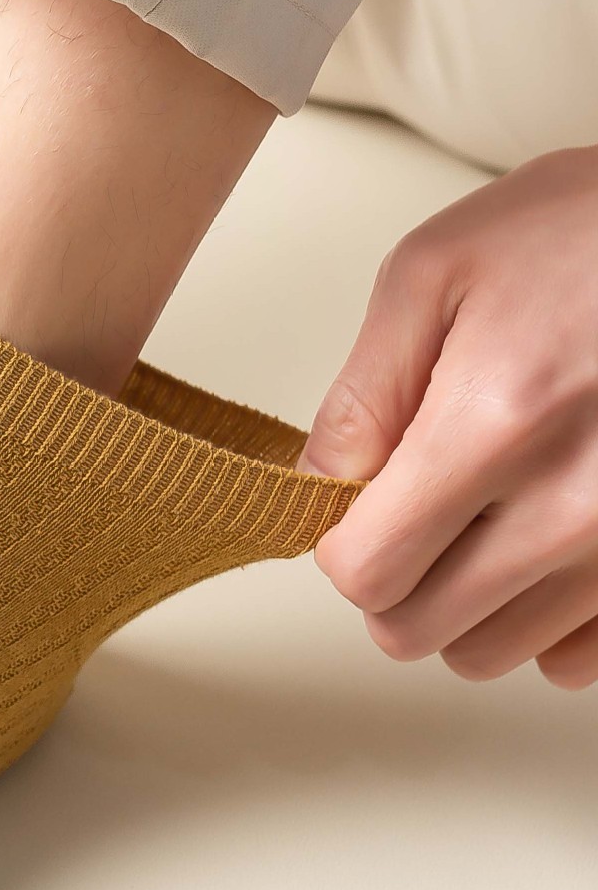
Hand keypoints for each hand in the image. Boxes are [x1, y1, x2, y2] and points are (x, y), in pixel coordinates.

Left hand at [302, 146, 597, 687]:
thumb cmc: (581, 230)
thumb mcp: (433, 272)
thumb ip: (362, 393)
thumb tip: (318, 485)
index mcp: (498, 423)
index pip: (368, 571)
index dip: (344, 542)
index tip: (360, 503)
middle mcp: (576, 505)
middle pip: (421, 630)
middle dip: (395, 578)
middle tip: (417, 508)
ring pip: (495, 652)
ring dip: (467, 601)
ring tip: (488, 514)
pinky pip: (578, 659)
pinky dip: (545, 617)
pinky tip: (545, 543)